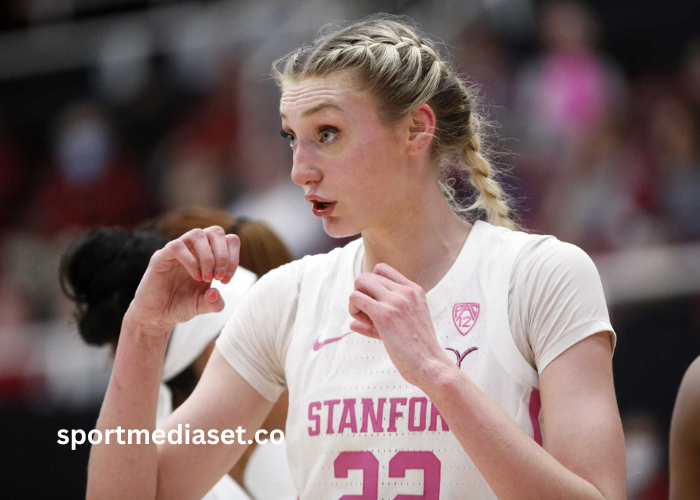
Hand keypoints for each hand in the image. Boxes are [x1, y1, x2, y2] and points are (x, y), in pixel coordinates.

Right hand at [126, 226, 239, 335]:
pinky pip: (177, 246)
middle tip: (218, 277)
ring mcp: (178, 251)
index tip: (225, 280)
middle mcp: (194, 249)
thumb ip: (214, 303)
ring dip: (208, 256)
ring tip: (206, 278)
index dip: (233, 258)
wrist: (156, 315)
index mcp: (208, 256)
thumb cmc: (180, 306)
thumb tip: (215, 293)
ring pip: (197, 234)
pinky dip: (190, 261)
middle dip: (223, 255)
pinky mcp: (161, 257)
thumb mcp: (202, 307)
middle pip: (216, 231)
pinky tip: (194, 277)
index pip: (229, 240)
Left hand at [348, 263, 454, 387]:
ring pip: (360, 282)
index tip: (374, 303)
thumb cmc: (418, 349)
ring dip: (355, 300)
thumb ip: (384, 317)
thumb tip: (352, 324)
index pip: (381, 269)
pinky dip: (353, 309)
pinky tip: (361, 323)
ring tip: (363, 318)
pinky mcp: (384, 314)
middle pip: (367, 276)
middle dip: (361, 293)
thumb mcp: (407, 325)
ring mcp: (395, 301)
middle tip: (366, 314)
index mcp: (414, 289)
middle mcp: (405, 291)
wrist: (430, 364)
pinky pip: (356, 297)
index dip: (371, 285)